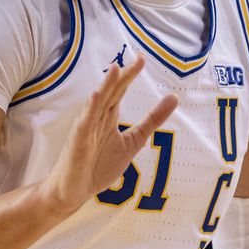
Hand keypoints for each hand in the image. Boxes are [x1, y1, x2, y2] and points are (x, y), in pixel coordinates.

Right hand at [40, 53, 177, 214]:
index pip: (120, 90)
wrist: (74, 192)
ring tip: (116, 69)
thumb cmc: (99, 166)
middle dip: (124, 76)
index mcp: (108, 116)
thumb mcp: (133, 141)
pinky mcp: (77, 142)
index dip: (131, 74)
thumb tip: (174, 97)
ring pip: (97, 103)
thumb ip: (152, 120)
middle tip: (139, 58)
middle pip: (112, 92)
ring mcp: (86, 129)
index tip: (142, 57)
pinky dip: (90, 110)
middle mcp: (97, 118)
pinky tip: (97, 97)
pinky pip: (85, 123)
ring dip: (106, 86)